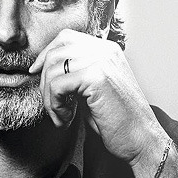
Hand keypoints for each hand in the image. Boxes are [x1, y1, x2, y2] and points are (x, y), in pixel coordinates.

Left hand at [29, 29, 164, 165]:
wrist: (141, 140)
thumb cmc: (117, 121)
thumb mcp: (93, 91)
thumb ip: (75, 74)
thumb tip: (44, 70)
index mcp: (106, 50)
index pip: (65, 38)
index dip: (46, 54)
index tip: (36, 73)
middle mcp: (105, 50)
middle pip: (56, 52)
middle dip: (45, 82)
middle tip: (53, 107)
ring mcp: (102, 61)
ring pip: (53, 70)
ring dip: (49, 99)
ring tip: (62, 117)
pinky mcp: (97, 77)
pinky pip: (57, 85)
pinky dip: (54, 106)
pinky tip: (67, 119)